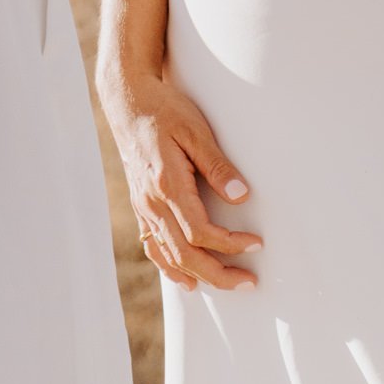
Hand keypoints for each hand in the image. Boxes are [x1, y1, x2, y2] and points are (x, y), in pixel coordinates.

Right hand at [100, 73, 259, 292]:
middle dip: (218, 274)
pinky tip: (185, 279)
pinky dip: (169, 267)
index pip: (200, 231)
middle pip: (185, 254)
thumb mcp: (195, 130)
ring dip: (198, 275)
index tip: (256, 243)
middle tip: (249, 282)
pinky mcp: (140, 204)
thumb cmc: (164, 110)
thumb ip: (217, 165)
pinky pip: (153, 246)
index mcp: (167, 185)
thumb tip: (241, 195)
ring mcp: (143, 206)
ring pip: (168, 256)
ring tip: (227, 283)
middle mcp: (151, 203)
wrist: (127, 100)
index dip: (230, 244)